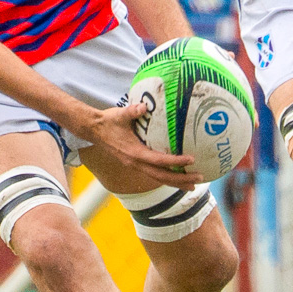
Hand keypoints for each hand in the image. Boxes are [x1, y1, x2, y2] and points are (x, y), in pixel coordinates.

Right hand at [73, 102, 203, 188]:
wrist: (93, 130)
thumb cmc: (108, 121)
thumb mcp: (120, 114)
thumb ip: (133, 111)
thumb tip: (145, 106)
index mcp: (134, 153)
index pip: (159, 161)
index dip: (176, 162)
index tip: (191, 159)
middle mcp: (135, 163)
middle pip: (162, 177)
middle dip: (181, 180)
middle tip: (200, 178)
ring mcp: (134, 165)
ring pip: (158, 178)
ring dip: (176, 183)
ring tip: (193, 185)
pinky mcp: (134, 164)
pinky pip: (153, 174)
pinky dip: (167, 177)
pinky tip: (177, 176)